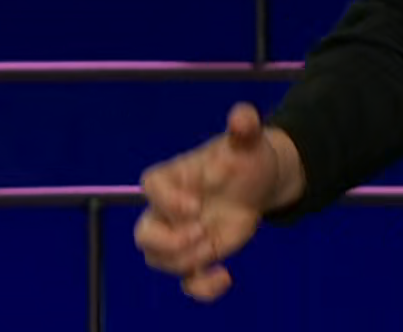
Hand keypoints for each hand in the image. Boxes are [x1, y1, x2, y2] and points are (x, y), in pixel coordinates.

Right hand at [133, 102, 296, 301]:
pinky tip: (225, 277)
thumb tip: (242, 114)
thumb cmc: (244, 157)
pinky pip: (186, 280)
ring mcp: (180, 234)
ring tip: (215, 246)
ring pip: (159, 260)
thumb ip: (244, 126)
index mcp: (174, 176)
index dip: (168, 200)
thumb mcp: (249, 141)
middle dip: (168, 241)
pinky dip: (201, 288)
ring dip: (186, 261)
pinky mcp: (198, 255)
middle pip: (144, 234)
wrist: (258, 182)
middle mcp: (169, 208)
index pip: (151, 187)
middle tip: (200, 232)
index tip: (196, 205)